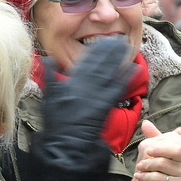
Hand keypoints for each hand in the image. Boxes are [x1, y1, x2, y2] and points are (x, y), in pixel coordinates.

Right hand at [38, 37, 137, 168]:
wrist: (67, 141)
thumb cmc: (56, 121)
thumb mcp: (48, 96)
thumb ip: (49, 76)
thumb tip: (46, 58)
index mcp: (73, 81)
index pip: (86, 61)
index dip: (96, 50)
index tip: (103, 41)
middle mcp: (87, 84)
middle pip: (101, 63)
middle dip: (110, 51)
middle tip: (119, 39)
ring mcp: (98, 93)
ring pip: (111, 71)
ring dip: (120, 58)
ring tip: (127, 46)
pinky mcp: (107, 104)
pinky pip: (119, 87)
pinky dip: (127, 77)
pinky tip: (134, 67)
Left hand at [128, 120, 180, 180]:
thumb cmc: (172, 174)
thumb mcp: (168, 156)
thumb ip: (158, 139)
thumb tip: (146, 123)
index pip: (175, 149)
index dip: (160, 148)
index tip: (148, 150)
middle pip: (163, 163)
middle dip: (148, 163)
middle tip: (139, 165)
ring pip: (158, 178)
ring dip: (144, 176)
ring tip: (138, 175)